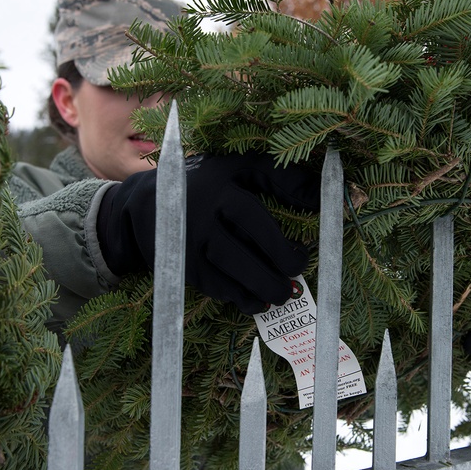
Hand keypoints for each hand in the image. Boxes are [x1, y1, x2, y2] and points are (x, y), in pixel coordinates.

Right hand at [97, 153, 319, 312]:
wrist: (148, 205)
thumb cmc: (208, 184)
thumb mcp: (238, 169)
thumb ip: (281, 177)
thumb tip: (323, 195)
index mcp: (218, 185)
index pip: (252, 211)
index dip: (281, 232)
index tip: (303, 252)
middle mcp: (199, 215)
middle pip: (241, 247)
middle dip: (274, 268)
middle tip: (295, 277)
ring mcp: (187, 244)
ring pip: (227, 273)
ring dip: (259, 288)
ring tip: (282, 294)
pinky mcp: (181, 268)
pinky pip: (214, 288)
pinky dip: (239, 297)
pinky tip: (257, 300)